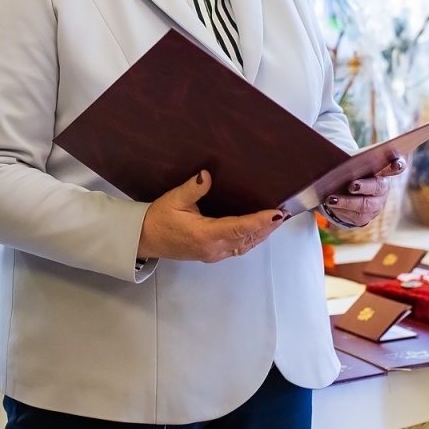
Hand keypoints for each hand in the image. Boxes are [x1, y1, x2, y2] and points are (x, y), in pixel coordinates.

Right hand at [136, 171, 285, 262]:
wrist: (145, 239)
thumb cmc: (158, 219)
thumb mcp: (174, 199)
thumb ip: (193, 188)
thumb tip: (207, 175)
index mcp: (205, 235)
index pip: (240, 228)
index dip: (260, 221)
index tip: (276, 213)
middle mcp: (213, 248)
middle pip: (248, 239)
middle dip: (267, 227)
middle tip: (284, 213)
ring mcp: (214, 253)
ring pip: (245, 245)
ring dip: (262, 234)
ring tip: (276, 220)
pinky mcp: (212, 254)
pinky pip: (238, 248)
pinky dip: (251, 238)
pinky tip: (258, 230)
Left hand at [323, 153, 405, 227]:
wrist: (346, 194)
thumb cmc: (350, 172)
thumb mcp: (351, 164)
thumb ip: (350, 160)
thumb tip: (333, 157)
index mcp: (383, 170)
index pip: (396, 166)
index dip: (398, 164)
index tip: (396, 163)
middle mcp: (383, 188)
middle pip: (377, 187)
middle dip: (364, 186)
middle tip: (351, 185)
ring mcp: (376, 204)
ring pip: (365, 205)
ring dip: (347, 202)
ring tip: (331, 199)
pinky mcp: (366, 217)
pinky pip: (356, 215)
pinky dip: (342, 210)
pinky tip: (331, 205)